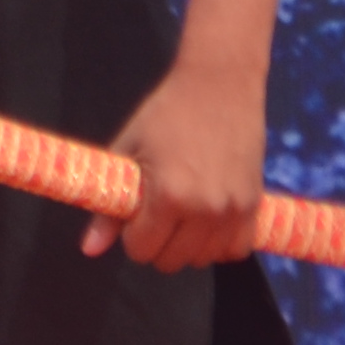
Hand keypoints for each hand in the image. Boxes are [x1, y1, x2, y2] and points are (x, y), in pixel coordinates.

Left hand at [92, 62, 265, 271]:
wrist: (220, 83)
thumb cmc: (167, 113)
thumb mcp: (129, 150)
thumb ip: (108, 207)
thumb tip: (89, 251)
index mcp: (169, 195)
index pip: (142, 250)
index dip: (132, 235)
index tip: (135, 215)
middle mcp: (204, 209)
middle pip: (171, 261)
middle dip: (157, 243)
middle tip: (158, 213)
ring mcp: (233, 210)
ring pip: (203, 259)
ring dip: (188, 245)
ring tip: (183, 213)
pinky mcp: (254, 205)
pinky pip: (236, 249)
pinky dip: (220, 244)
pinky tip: (208, 221)